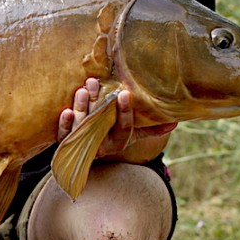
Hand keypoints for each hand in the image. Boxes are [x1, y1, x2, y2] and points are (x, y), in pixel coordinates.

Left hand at [56, 78, 176, 161]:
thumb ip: (151, 128)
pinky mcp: (66, 141)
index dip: (125, 112)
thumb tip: (176, 122)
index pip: (124, 128)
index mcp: (119, 142)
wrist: (86, 155)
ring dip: (81, 108)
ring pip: (81, 127)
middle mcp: (100, 145)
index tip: (125, 93)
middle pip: (99, 125)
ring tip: (83, 90)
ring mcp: (82, 143)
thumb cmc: (113, 136)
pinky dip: (64, 124)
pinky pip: (64, 134)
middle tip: (95, 83)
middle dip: (97, 105)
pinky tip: (65, 111)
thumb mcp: (133, 134)